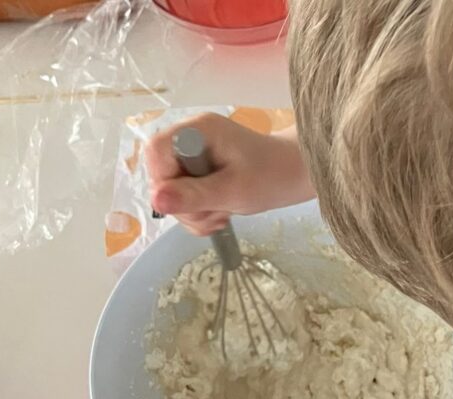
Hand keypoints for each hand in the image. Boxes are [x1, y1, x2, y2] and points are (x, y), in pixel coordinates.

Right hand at [146, 113, 313, 235]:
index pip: (156, 151)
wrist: (296, 175)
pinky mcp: (198, 174)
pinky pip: (183, 200)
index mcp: (198, 131)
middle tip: (215, 213)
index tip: (185, 201)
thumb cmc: (274, 176)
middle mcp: (190, 140)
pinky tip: (220, 214)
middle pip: (161, 176)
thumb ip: (195, 195)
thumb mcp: (235, 190)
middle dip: (184, 204)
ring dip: (194, 213)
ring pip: (171, 194)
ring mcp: (193, 157)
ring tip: (224, 213)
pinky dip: (198, 214)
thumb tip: (157, 201)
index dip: (163, 180)